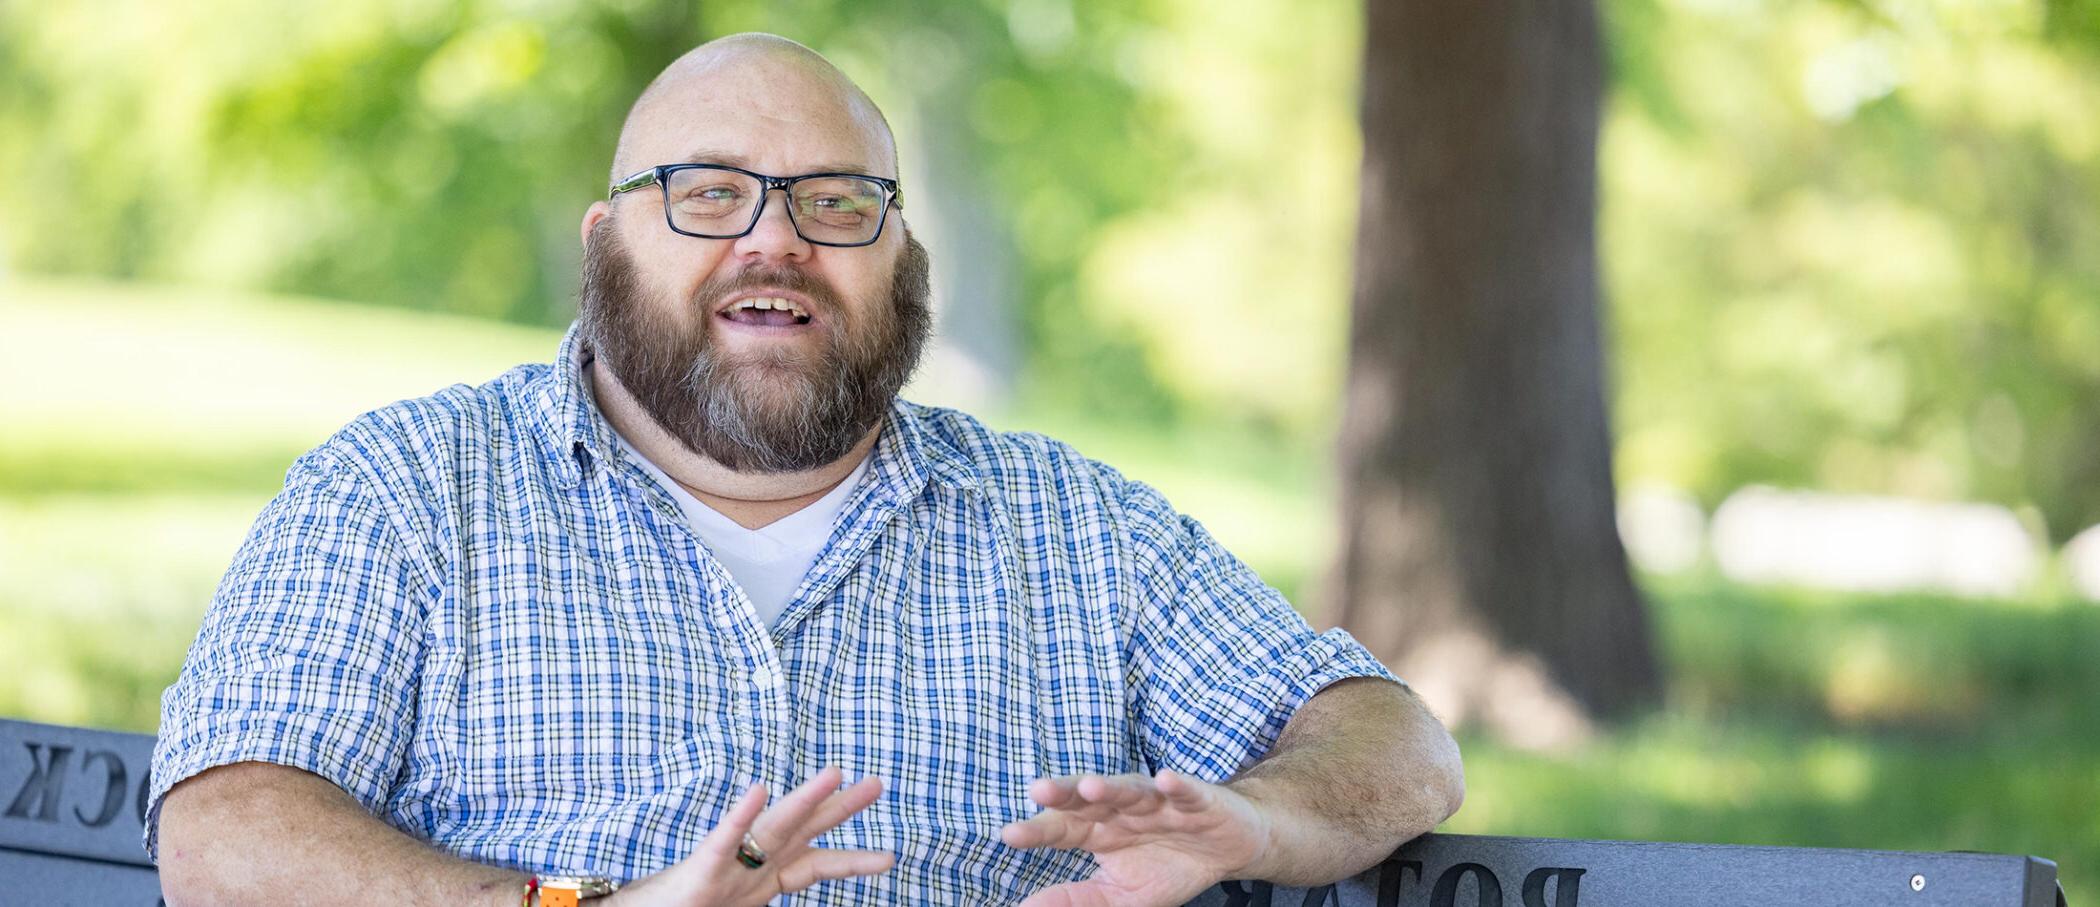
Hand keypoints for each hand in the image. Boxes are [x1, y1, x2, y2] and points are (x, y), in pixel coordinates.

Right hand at [605, 766, 891, 906]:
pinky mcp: (698, 874)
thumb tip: (774, 899)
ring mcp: (725, 868)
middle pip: (803, 835)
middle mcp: (747, 869)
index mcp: (757, 883)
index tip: (889, 858)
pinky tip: (758, 790)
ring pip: (771, 828)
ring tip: (836, 771)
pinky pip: (722, 843)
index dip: (850, 861)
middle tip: (878, 782)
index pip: (812, 867)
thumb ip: (752, 902)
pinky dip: (741, 817)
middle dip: (841, 809)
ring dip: (804, 799)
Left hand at [1000, 770, 1272, 906]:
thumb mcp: (1122, 895)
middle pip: (1089, 799)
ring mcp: (1160, 801)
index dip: (1039, 830)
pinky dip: (1176, 786)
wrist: (1230, 849)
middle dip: (1066, 794)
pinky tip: (1164, 781)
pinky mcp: (1198, 799)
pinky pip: (1185, 791)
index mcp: (1101, 830)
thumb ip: (1078, 899)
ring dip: (1113, 788)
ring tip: (1090, 787)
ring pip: (1132, 791)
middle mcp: (1124, 810)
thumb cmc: (1171, 866)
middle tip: (1040, 790)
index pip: (1064, 828)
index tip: (1010, 835)